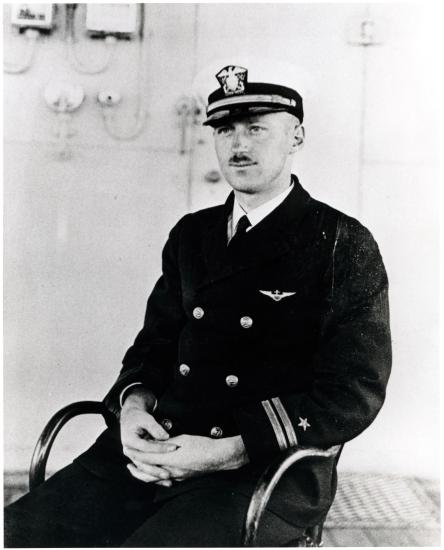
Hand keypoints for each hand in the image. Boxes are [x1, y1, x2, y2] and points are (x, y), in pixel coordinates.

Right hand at [120, 387, 176, 485]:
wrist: (130, 418)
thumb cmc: (139, 417)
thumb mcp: (146, 419)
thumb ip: (155, 428)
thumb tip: (166, 437)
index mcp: (129, 440)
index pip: (147, 447)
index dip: (161, 448)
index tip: (174, 448)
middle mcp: (129, 451)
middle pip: (143, 464)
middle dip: (156, 470)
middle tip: (170, 474)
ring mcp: (133, 457)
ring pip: (143, 470)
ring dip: (155, 477)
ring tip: (169, 481)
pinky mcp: (138, 459)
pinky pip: (145, 470)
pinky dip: (154, 475)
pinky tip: (164, 480)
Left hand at [127, 434, 248, 482]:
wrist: (218, 457)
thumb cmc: (201, 445)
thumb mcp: (182, 439)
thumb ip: (166, 442)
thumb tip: (153, 441)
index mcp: (170, 460)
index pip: (147, 457)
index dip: (136, 453)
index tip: (128, 448)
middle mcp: (171, 471)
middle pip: (148, 470)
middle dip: (135, 463)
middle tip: (127, 456)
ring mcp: (177, 477)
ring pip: (154, 478)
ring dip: (143, 472)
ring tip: (134, 468)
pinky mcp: (182, 478)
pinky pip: (163, 480)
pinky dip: (154, 476)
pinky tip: (152, 473)